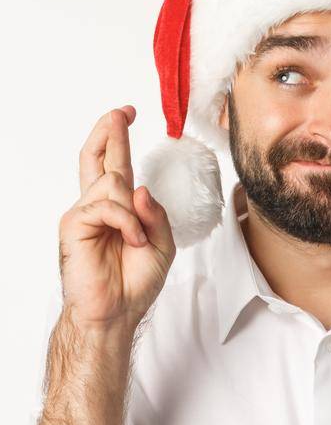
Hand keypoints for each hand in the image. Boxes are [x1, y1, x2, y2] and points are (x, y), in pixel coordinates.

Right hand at [59, 106, 176, 334]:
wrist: (116, 311)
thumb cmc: (135, 281)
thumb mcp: (161, 243)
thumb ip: (156, 214)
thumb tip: (141, 187)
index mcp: (117, 209)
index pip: (114, 166)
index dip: (116, 139)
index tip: (125, 114)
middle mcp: (97, 206)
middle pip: (98, 159)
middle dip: (110, 133)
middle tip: (120, 112)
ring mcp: (84, 214)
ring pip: (113, 183)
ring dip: (135, 211)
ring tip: (138, 239)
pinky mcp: (75, 225)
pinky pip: (108, 206)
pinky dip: (127, 223)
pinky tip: (132, 241)